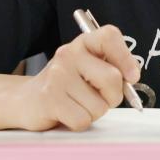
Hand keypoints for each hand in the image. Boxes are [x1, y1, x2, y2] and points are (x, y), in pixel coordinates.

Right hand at [13, 25, 139, 131]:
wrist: (27, 99)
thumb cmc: (68, 86)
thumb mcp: (89, 68)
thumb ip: (112, 69)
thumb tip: (132, 80)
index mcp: (83, 43)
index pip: (109, 36)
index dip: (126, 57)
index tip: (132, 77)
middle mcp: (69, 54)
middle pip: (112, 79)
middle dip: (113, 96)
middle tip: (99, 97)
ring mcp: (57, 76)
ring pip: (99, 106)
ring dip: (94, 112)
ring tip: (77, 104)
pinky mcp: (50, 99)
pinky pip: (83, 120)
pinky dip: (80, 123)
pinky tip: (67, 113)